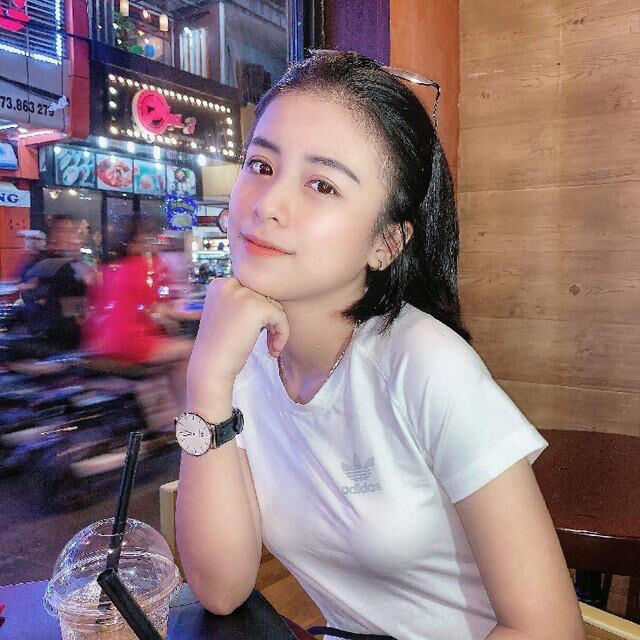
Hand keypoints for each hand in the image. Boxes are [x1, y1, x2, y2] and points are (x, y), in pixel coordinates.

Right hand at [186, 278, 288, 400]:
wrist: (210, 368)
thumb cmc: (219, 348)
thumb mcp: (224, 316)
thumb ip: (241, 302)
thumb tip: (270, 297)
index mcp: (219, 284)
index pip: (252, 291)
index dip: (259, 313)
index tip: (259, 332)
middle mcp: (229, 284)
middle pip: (264, 296)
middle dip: (270, 319)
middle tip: (269, 342)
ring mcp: (242, 294)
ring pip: (275, 305)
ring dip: (277, 327)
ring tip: (271, 347)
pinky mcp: (256, 307)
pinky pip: (280, 316)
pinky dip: (282, 333)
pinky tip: (273, 350)